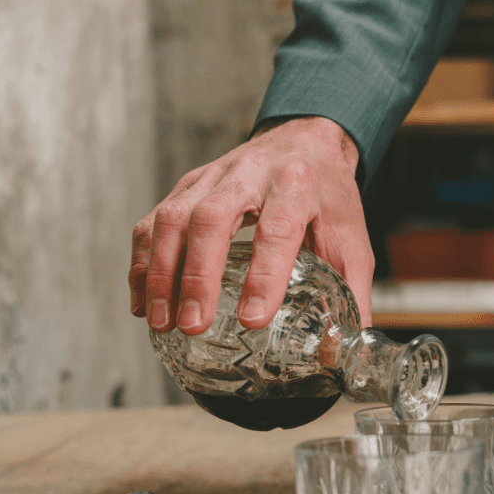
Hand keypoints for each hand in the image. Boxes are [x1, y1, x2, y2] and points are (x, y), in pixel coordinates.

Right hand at [129, 116, 373, 334]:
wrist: (305, 141)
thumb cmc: (328, 196)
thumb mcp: (351, 239)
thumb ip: (351, 293)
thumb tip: (344, 352)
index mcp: (298, 185)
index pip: (277, 230)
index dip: (263, 275)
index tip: (252, 319)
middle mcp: (250, 174)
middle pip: (212, 219)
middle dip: (198, 275)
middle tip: (193, 325)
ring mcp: (211, 177)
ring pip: (174, 218)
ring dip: (160, 272)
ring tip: (161, 321)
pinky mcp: (187, 185)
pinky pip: (154, 221)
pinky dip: (142, 262)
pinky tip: (142, 301)